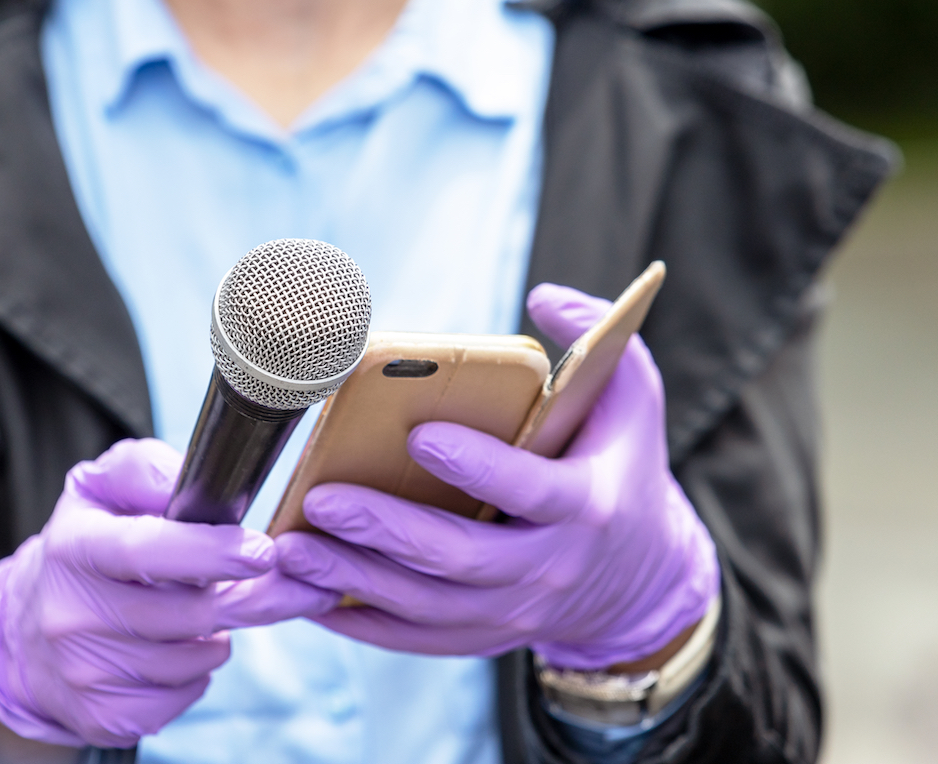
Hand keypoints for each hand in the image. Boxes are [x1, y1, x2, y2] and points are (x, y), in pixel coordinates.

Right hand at [0, 438, 338, 748]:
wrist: (27, 630)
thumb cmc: (87, 543)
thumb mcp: (102, 488)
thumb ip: (145, 470)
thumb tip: (194, 484)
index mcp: (74, 547)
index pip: (145, 550)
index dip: (209, 551)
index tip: (262, 552)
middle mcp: (70, 614)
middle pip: (186, 614)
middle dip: (235, 596)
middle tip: (249, 580)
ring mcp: (83, 672)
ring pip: (193, 660)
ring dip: (215, 634)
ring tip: (196, 612)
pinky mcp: (100, 716)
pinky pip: (182, 698)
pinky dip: (194, 674)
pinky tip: (175, 650)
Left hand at [274, 283, 718, 668]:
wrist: (642, 577)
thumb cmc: (621, 465)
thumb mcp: (633, 396)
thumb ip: (598, 335)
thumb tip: (542, 298)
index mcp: (587, 504)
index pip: (529, 489)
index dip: (477, 466)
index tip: (419, 434)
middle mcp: (548, 568)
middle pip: (461, 559)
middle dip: (387, 530)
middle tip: (322, 498)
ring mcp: (514, 613)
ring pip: (427, 607)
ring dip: (355, 580)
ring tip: (295, 548)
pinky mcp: (483, 636)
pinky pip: (415, 639)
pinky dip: (360, 622)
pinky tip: (308, 595)